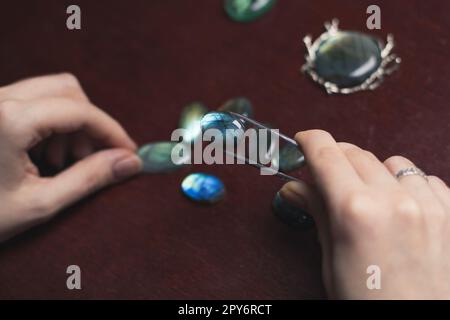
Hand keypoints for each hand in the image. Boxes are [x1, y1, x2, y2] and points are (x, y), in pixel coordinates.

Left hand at [0, 74, 141, 241]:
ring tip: (64, 161)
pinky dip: (52, 124)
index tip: (129, 152)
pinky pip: (34, 101)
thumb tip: (129, 162)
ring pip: (52, 92)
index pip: (79, 111)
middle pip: (68, 90)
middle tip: (93, 157)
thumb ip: (90, 178)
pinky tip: (45, 155)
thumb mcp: (41, 202)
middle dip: (90, 123)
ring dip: (72, 123)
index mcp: (8, 121)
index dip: (111, 131)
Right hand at [280, 130, 449, 298]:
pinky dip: (407, 185)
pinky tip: (400, 207)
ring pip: (392, 162)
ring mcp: (427, 204)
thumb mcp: (332, 259)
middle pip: (356, 153)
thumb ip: (317, 212)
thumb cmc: (370, 303)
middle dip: (336, 160)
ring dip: (374, 173)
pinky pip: (424, 178)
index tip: (304, 141)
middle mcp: (393, 200)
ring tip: (370, 199)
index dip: (310, 141)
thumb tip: (294, 188)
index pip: (326, 154)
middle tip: (328, 178)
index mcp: (355, 212)